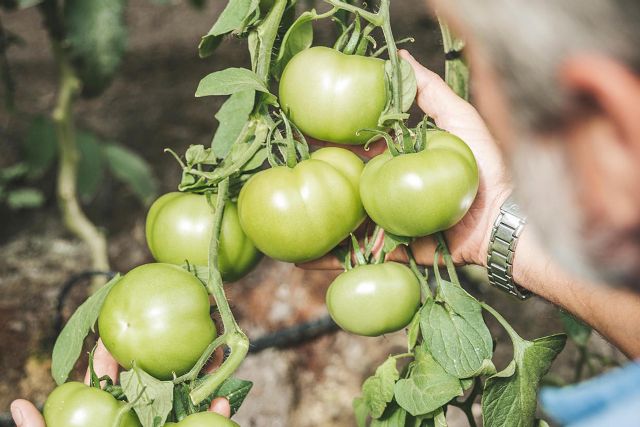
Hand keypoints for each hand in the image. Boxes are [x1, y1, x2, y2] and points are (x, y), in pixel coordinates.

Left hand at [10, 340, 230, 426]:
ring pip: (190, 397)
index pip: (114, 380)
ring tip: (217, 356)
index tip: (122, 325)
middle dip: (173, 352)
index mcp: (115, 417)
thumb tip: (15, 403)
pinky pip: (207, 423)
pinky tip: (224, 403)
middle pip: (159, 378)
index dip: (116, 354)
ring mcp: (169, 426)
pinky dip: (218, 413)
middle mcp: (144, 419)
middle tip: (186, 326)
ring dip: (206, 376)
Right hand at [302, 50, 510, 268]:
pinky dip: (330, 260)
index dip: (331, 141)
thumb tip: (401, 57)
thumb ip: (432, 93)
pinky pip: (359, 257)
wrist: (504, 223)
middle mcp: (388, 192)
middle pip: (345, 186)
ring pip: (344, 223)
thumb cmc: (486, 169)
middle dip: (314, 181)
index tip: (304, 133)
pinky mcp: (393, 251)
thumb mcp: (461, 122)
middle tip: (282, 176)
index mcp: (398, 163)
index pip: (357, 150)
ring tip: (282, 225)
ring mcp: (388, 223)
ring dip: (315, 225)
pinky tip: (301, 260)